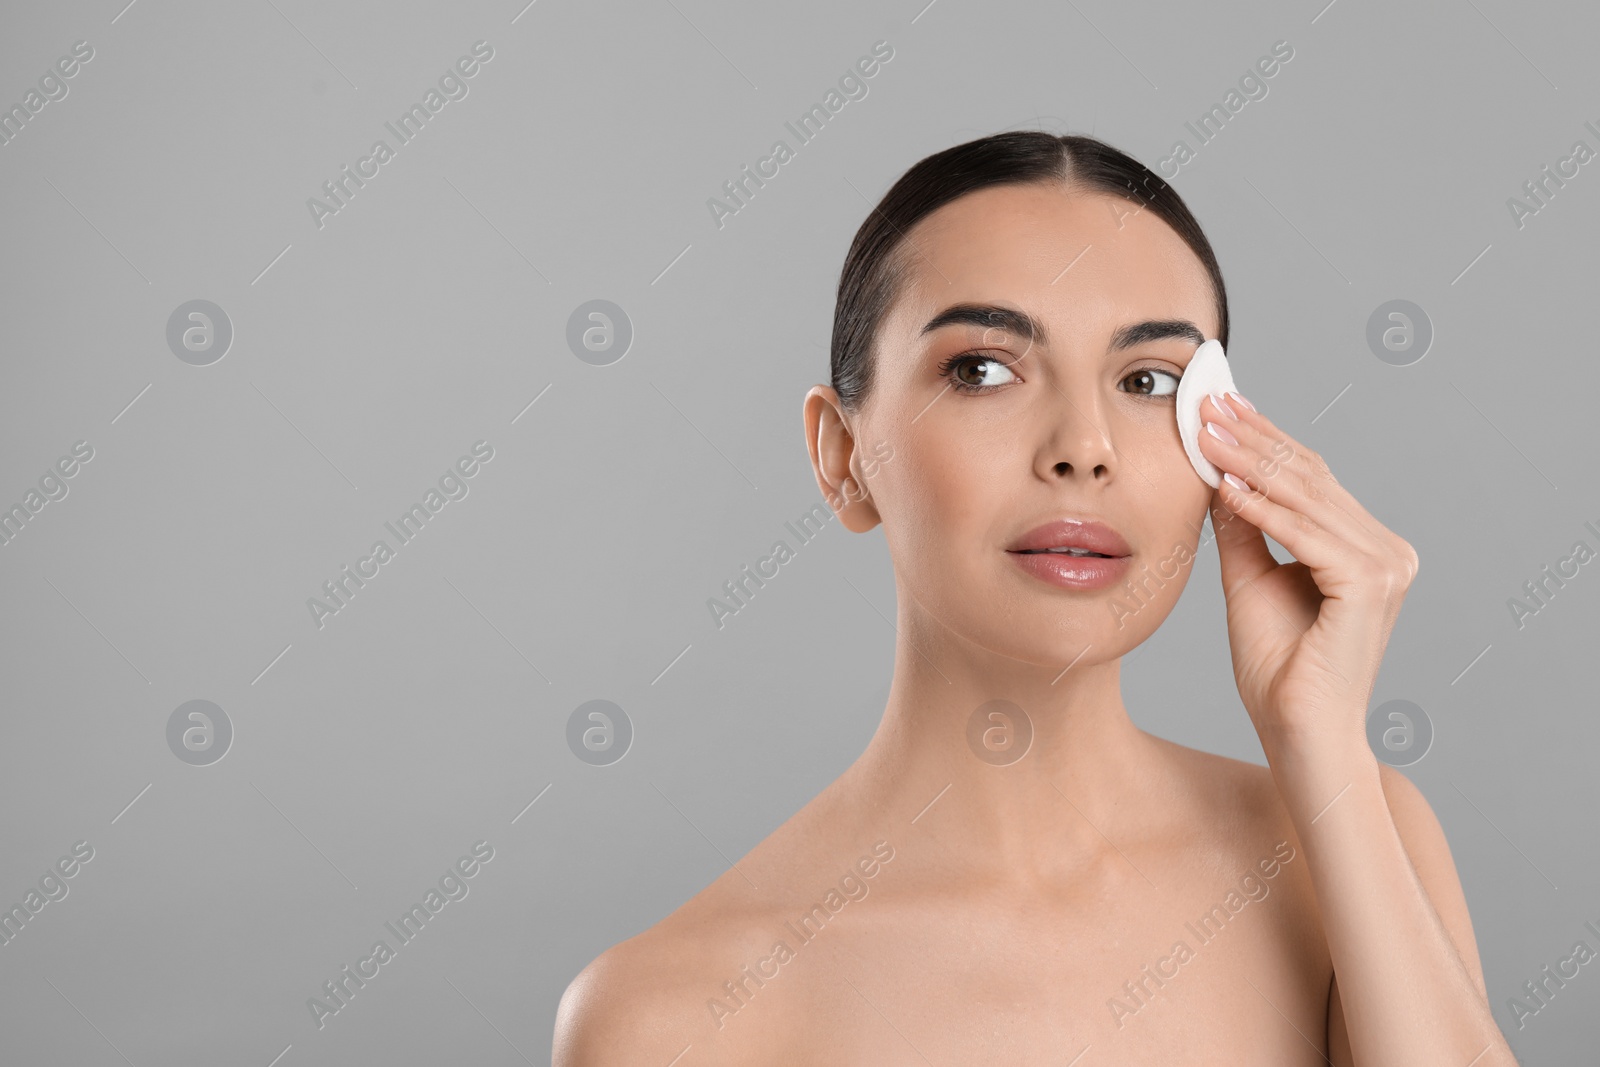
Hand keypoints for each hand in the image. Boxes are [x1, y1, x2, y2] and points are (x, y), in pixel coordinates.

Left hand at [1196, 392, 1418, 748]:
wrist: (1298, 729)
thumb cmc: (1277, 668)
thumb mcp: (1248, 580)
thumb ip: (1241, 529)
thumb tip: (1217, 474)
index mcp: (1367, 547)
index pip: (1310, 478)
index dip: (1264, 438)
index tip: (1220, 407)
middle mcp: (1387, 550)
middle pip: (1309, 477)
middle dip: (1252, 437)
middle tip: (1206, 403)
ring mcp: (1387, 565)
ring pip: (1305, 497)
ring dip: (1249, 462)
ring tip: (1203, 434)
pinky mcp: (1370, 584)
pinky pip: (1305, 534)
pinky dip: (1263, 510)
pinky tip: (1225, 486)